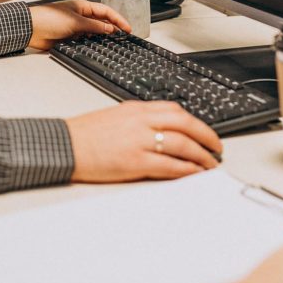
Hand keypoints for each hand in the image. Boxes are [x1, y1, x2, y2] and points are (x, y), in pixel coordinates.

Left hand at [28, 0, 130, 49]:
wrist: (31, 29)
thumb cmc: (49, 19)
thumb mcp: (75, 22)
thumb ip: (94, 26)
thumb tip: (110, 29)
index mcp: (83, 6)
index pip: (106, 12)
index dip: (118, 20)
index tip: (127, 29)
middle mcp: (81, 16)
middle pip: (102, 22)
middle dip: (114, 28)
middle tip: (124, 37)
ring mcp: (76, 27)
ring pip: (95, 32)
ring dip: (104, 37)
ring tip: (115, 44)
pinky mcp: (70, 38)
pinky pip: (86, 41)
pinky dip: (93, 43)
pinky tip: (98, 47)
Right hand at [67, 101, 221, 181]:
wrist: (65, 146)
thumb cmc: (86, 134)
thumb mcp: (116, 117)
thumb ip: (139, 120)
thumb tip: (163, 130)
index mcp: (136, 108)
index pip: (175, 110)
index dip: (196, 122)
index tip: (205, 132)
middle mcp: (140, 120)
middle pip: (185, 123)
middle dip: (207, 136)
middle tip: (217, 148)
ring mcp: (139, 140)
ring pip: (182, 144)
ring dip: (201, 156)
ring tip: (210, 165)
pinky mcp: (135, 161)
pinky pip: (169, 165)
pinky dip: (186, 169)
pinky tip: (194, 173)